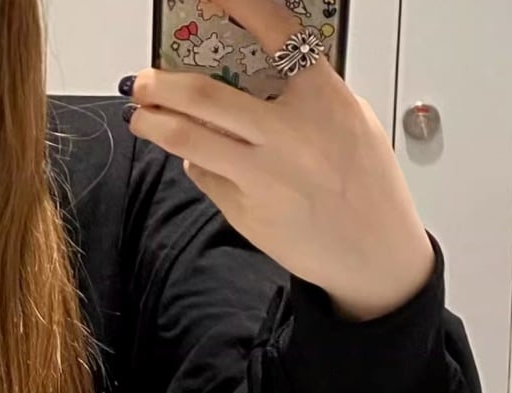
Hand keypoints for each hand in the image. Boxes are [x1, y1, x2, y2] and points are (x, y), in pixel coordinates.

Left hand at [123, 0, 434, 320]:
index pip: (276, 34)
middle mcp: (288, 134)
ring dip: (155, 125)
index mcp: (323, 98)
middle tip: (144, 80)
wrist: (370, 249)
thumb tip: (245, 83)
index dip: (240, 6)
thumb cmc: (364, 184)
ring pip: (189, 141)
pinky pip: (205, 177)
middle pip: (206, 96)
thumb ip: (300, 97)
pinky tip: (193, 159)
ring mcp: (262, 175)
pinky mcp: (244, 210)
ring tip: (141, 116)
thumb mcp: (349, 120)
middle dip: (162, 84)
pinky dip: (194, 163)